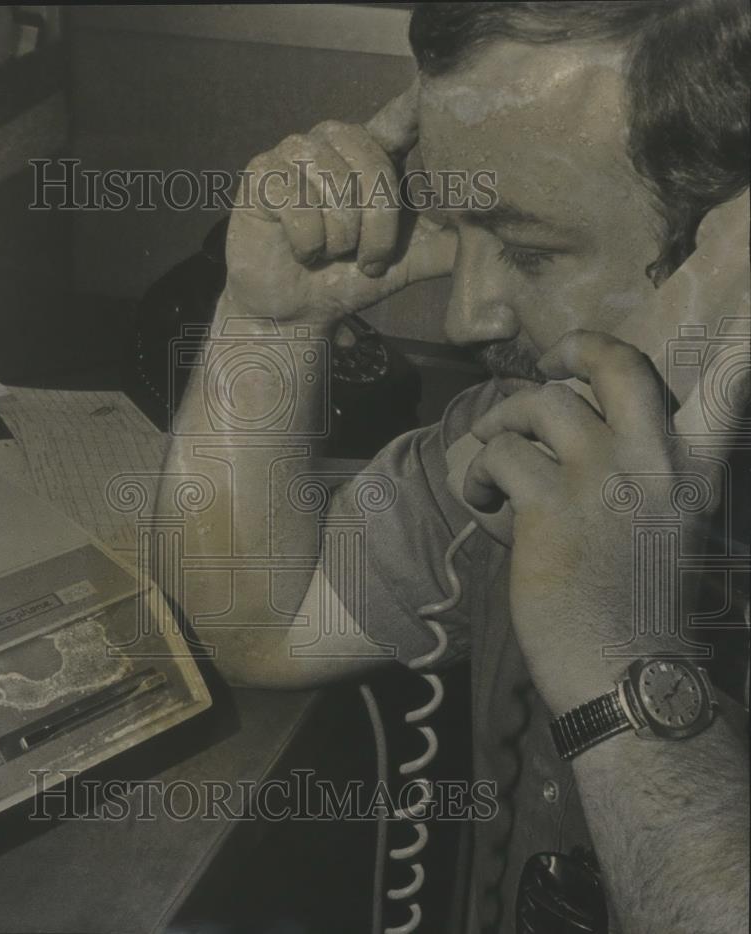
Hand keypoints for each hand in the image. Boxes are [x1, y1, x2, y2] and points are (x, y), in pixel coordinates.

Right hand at [223, 78, 456, 325]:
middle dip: (377, 231)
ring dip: (339, 241)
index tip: (433, 91)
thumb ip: (444, 244)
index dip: (415, 106)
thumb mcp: (405, 263)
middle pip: (375, 171)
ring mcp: (293, 152)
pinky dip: (306, 243)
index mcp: (370, 152)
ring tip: (328, 254)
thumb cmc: (344, 281)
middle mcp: (332, 141)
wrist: (292, 314)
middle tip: (364, 259)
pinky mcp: (260, 174)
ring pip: (336, 192)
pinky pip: (298, 207)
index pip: (398, 117)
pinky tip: (299, 251)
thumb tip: (494, 235)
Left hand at [464, 330, 748, 712]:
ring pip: (539, 404)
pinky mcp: (551, 504)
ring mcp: (604, 478)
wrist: (627, 675)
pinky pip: (498, 453)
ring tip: (492, 466)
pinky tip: (480, 503)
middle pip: (614, 363)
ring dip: (503, 425)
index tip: (744, 296)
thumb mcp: (670, 530)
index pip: (728, 384)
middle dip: (573, 350)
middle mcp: (657, 460)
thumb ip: (645, 474)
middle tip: (548, 366)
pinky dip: (476, 473)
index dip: (736, 342)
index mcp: (696, 466)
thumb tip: (586, 431)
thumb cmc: (643, 609)